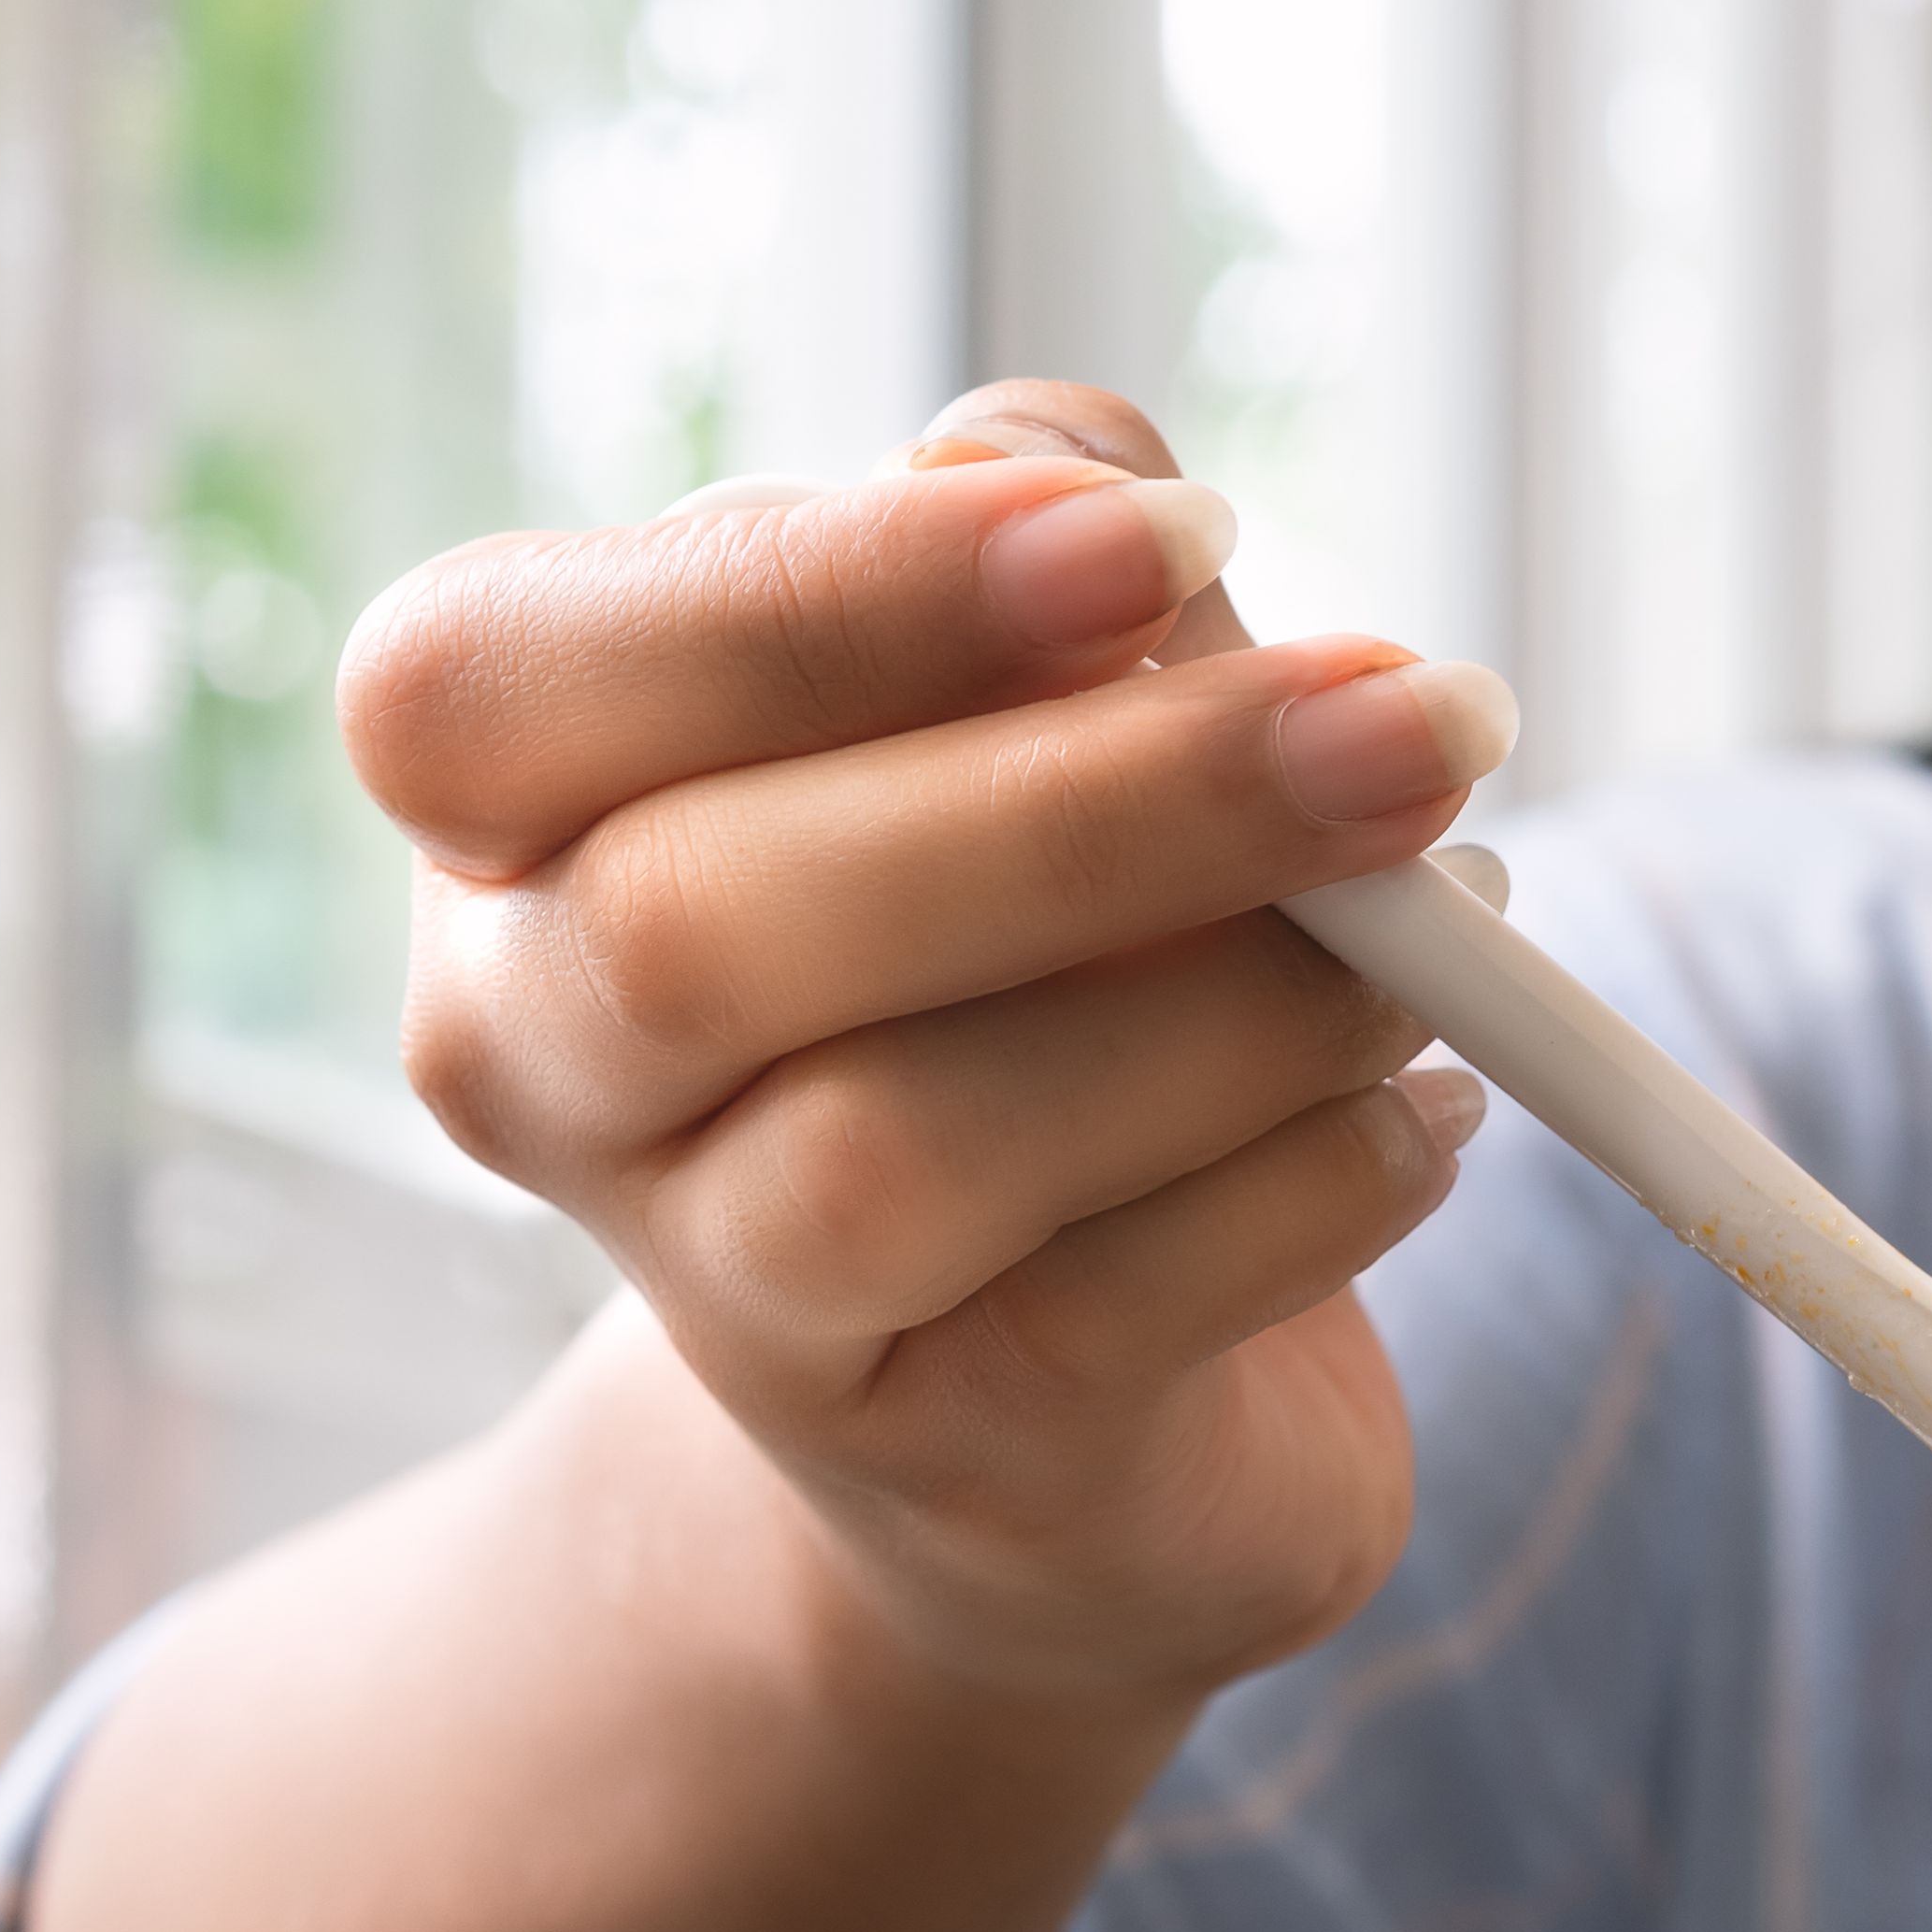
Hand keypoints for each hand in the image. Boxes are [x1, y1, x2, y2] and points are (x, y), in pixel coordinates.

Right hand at [346, 383, 1510, 1719]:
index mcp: (517, 816)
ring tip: (1446, 932)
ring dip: (1239, 1012)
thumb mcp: (1051, 709)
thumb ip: (1058, 556)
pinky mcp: (926, 1457)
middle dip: (1105, 803)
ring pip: (901, 1147)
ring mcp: (710, 1287)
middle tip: (1427, 718)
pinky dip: (1313, 1186)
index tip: (1167, 541)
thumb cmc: (1039, 960)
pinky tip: (1431, 1113)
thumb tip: (1043, 474)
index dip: (818, 602)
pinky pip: (1106, 1315)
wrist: (1053, 1394)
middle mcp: (543, 1054)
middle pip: (701, 920)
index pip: (485, 683)